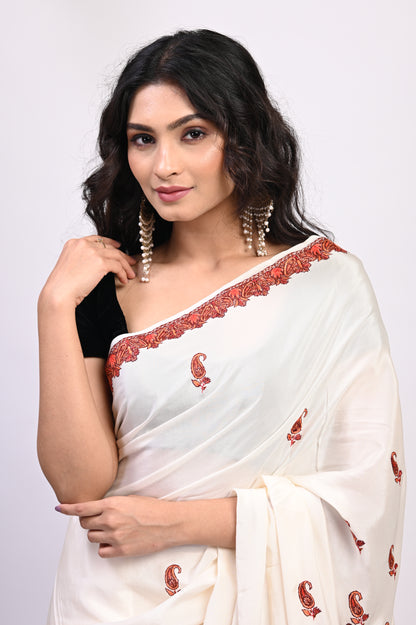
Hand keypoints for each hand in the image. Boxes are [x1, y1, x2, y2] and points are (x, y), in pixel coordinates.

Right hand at [40, 235, 136, 308]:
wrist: (59, 292)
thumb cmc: (62, 285)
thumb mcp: (69, 265)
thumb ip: (81, 259)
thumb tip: (96, 264)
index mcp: (74, 243)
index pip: (96, 239)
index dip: (110, 242)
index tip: (118, 247)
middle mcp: (83, 244)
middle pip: (109, 247)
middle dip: (122, 255)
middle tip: (130, 262)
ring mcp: (92, 252)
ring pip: (116, 255)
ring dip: (125, 266)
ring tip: (130, 274)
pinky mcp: (100, 262)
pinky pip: (118, 266)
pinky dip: (123, 273)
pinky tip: (124, 280)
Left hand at [56, 495, 179, 557]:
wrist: (169, 523)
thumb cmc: (152, 508)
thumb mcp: (129, 499)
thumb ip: (110, 504)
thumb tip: (97, 510)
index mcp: (112, 504)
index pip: (82, 508)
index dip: (68, 509)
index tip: (59, 508)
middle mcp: (110, 520)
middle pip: (85, 524)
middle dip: (88, 521)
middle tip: (99, 520)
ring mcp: (115, 536)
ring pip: (91, 537)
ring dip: (97, 534)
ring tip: (112, 530)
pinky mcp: (120, 550)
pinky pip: (101, 551)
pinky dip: (104, 547)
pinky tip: (114, 541)